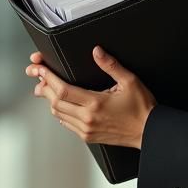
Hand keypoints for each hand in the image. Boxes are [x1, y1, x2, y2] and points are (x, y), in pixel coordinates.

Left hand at [24, 47, 156, 149]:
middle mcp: (88, 118)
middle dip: (44, 87)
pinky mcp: (88, 136)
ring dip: (50, 100)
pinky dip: (59, 113)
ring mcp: (86, 129)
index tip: (41, 69)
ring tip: (45, 88)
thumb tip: (97, 52)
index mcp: (96, 103)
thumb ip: (111, 65)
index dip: (48, 78)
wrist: (149, 131)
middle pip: (55, 102)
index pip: (63, 90)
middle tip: (39, 76)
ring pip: (58, 114)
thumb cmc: (142, 108)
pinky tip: (60, 105)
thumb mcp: (130, 81)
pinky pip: (67, 124)